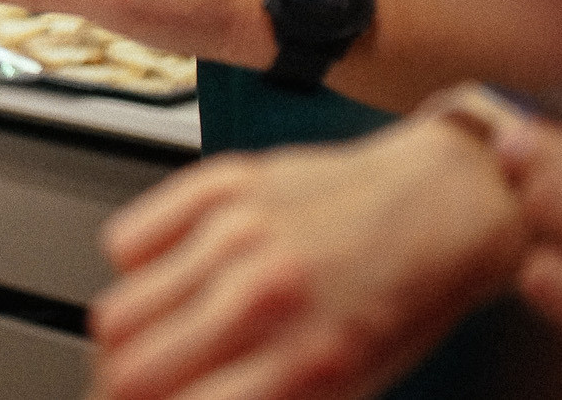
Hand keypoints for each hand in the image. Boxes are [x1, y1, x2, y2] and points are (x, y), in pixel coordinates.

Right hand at [89, 118, 526, 399]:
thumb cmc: (404, 298)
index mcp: (311, 361)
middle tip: (132, 392)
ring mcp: (237, 232)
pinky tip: (165, 280)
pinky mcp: (221, 182)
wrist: (444, 204)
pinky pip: (126, 242)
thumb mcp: (355, 384)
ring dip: (120, 345)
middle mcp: (267, 294)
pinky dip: (135, 272)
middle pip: (129, 367)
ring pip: (116, 311)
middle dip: (121, 391)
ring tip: (141, 348)